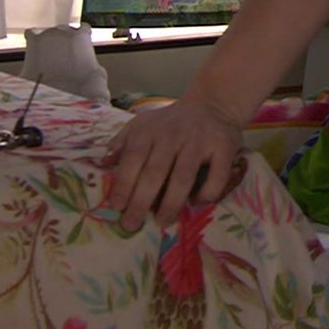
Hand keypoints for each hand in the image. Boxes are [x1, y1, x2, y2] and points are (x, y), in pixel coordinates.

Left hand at [102, 95, 243, 232]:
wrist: (214, 104)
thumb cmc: (172, 122)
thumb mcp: (143, 124)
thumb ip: (123, 142)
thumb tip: (104, 163)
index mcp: (150, 130)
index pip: (133, 158)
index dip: (124, 183)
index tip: (116, 207)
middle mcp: (173, 135)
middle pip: (155, 172)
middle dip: (141, 201)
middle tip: (131, 224)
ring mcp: (199, 141)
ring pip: (183, 177)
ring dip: (171, 203)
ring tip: (162, 222)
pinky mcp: (224, 147)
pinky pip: (216, 176)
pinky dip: (206, 193)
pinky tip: (196, 202)